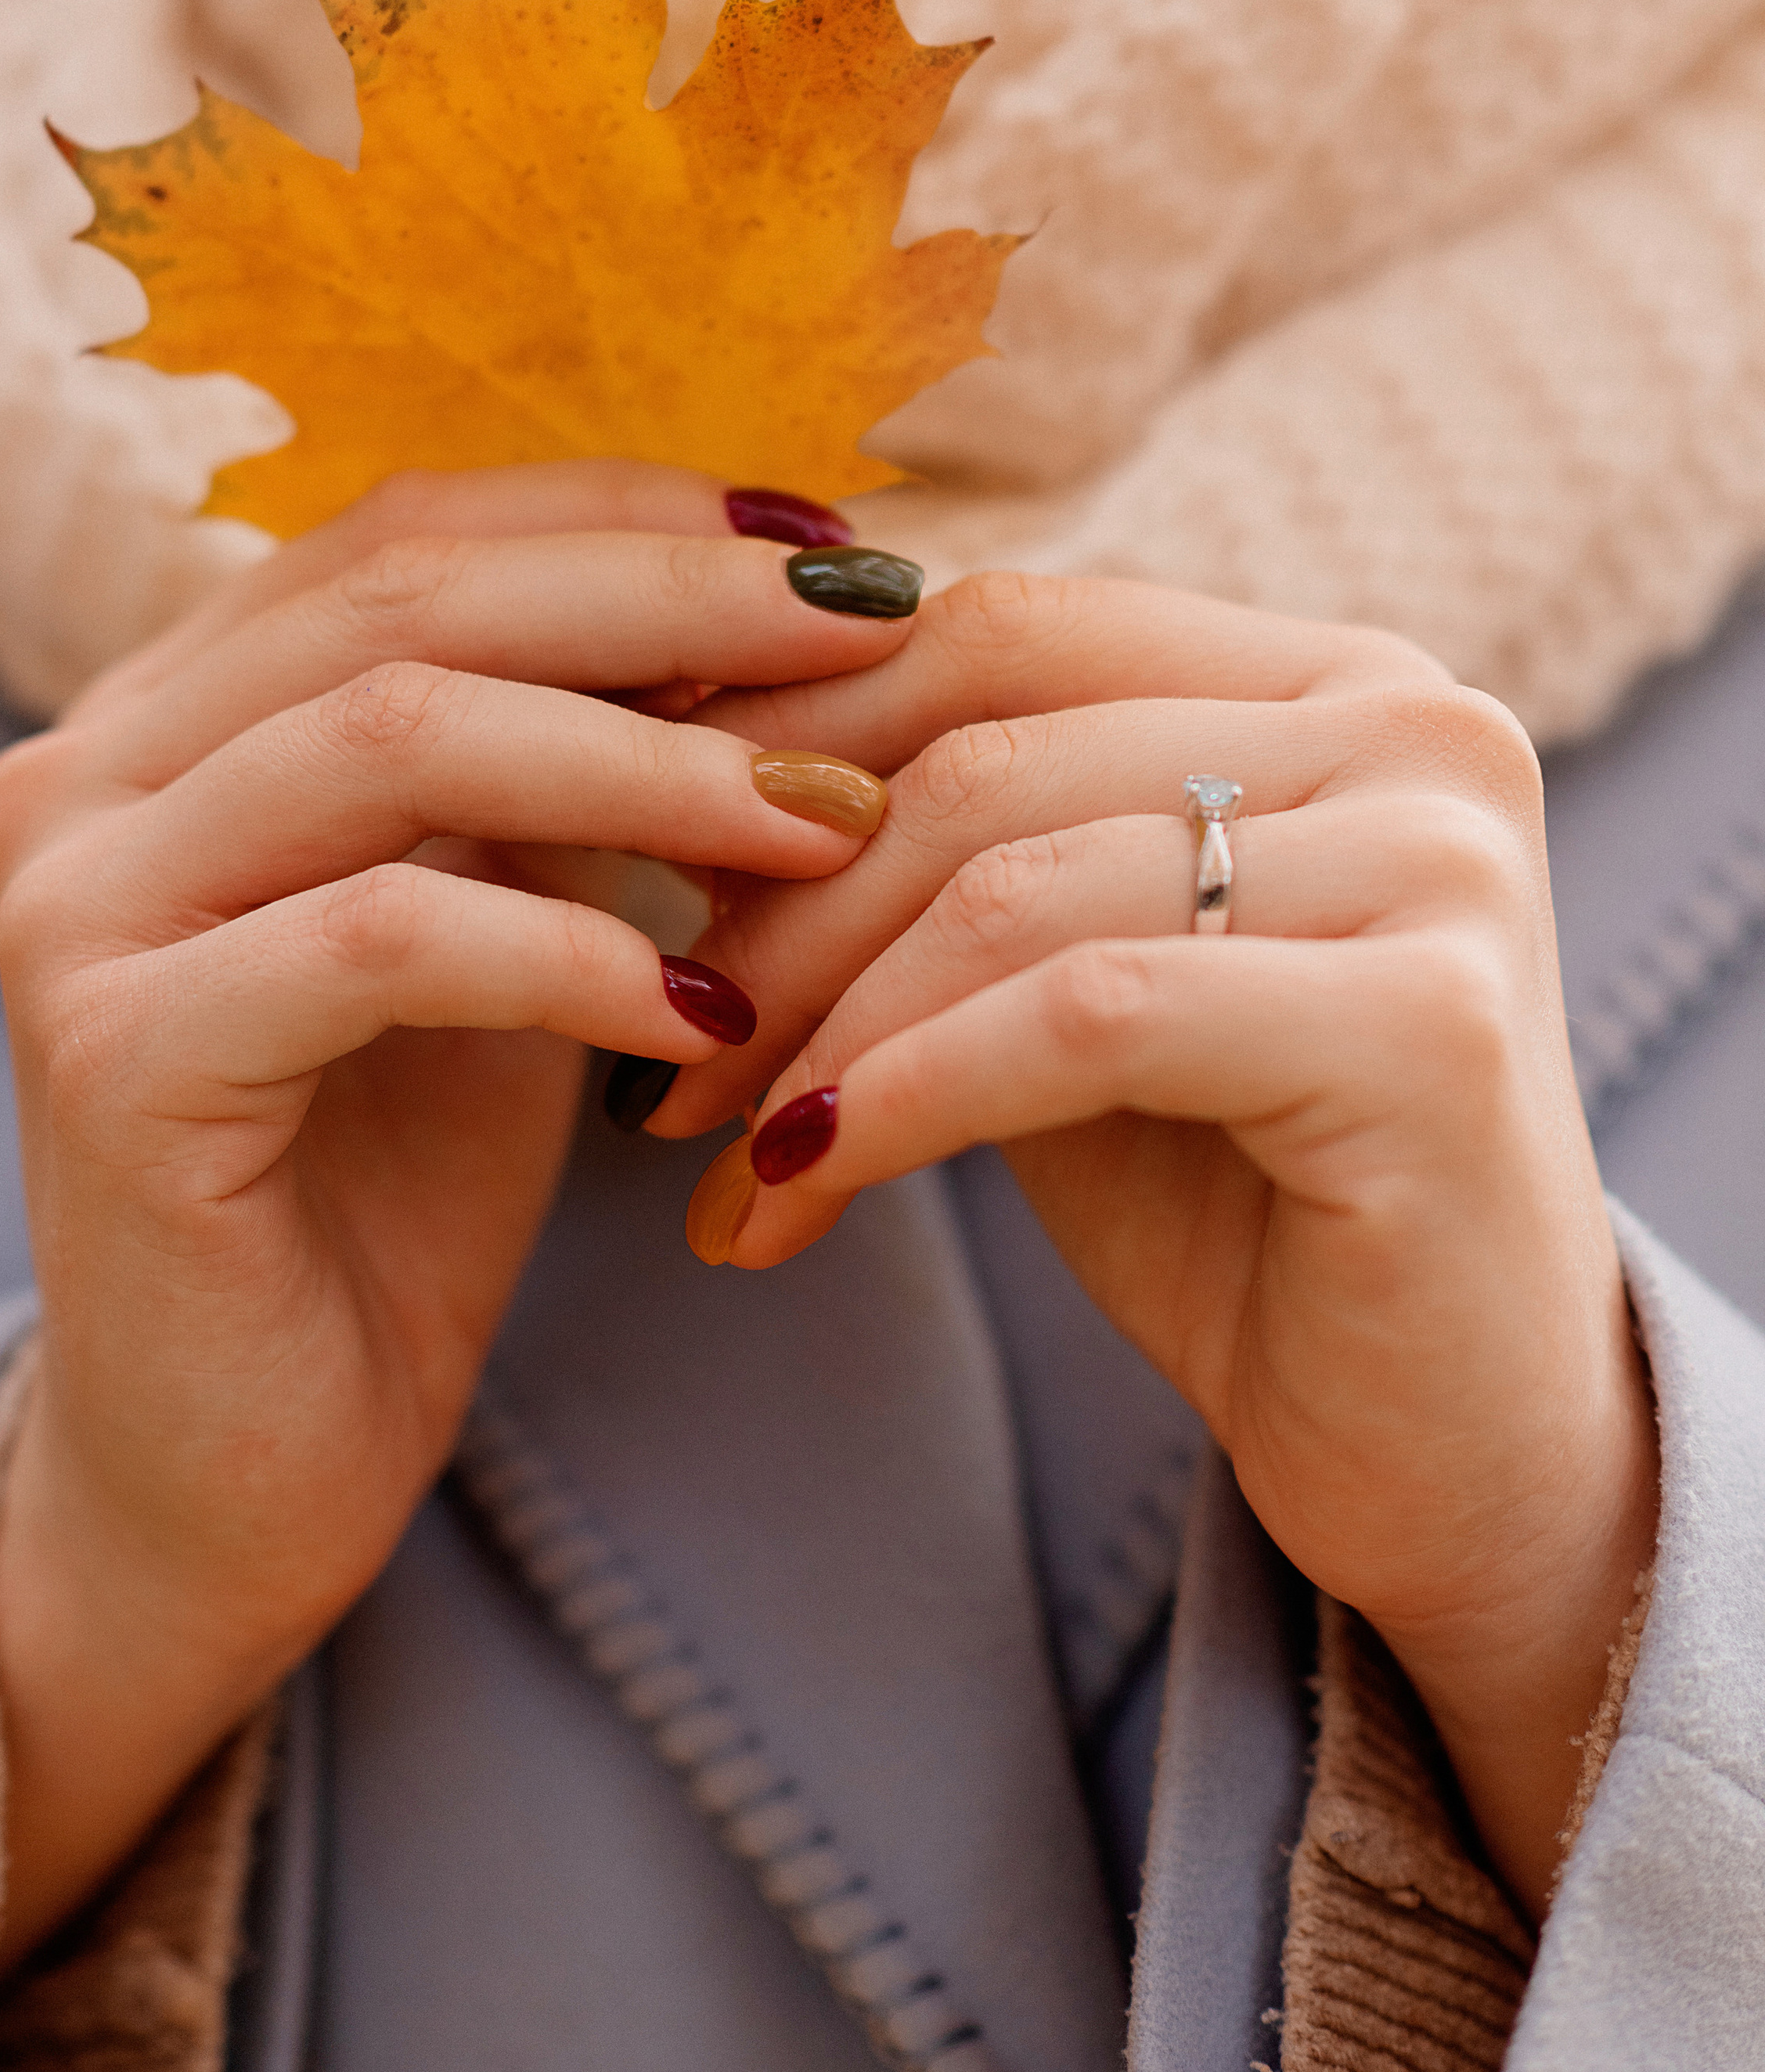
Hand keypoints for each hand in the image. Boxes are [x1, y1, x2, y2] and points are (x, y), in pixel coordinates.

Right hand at [0, 464, 914, 1962]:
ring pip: (398, 739)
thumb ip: (566, 766)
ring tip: (832, 809)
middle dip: (665, 604)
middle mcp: (80, 775)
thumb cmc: (390, 1181)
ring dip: (651, 763)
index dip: (624, 516)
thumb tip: (779, 595)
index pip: (404, 532)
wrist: (243, 1468)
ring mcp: (74, 909)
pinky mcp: (113, 1057)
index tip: (833, 546)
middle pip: (404, 599)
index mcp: (163, 713)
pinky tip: (712, 1011)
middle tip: (871, 628)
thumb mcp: (496, 921)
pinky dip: (573, 953)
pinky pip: (386, 941)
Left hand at [659, 574, 1657, 1919]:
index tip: (626, 828)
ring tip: (706, 1142)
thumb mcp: (1073, 974)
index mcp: (1332, 675)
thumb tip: (683, 750)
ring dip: (820, 1024)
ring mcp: (1440, 862)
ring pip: (1021, 884)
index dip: (792, 721)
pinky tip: (800, 1179)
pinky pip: (1087, 1019)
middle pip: (994, 748)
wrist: (1445, 1445)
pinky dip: (909, 1093)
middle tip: (652, 1042)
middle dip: (781, 899)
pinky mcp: (1429, 1025)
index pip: (1006, 626)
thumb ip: (961, 848)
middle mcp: (1414, 724)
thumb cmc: (1241, 1197)